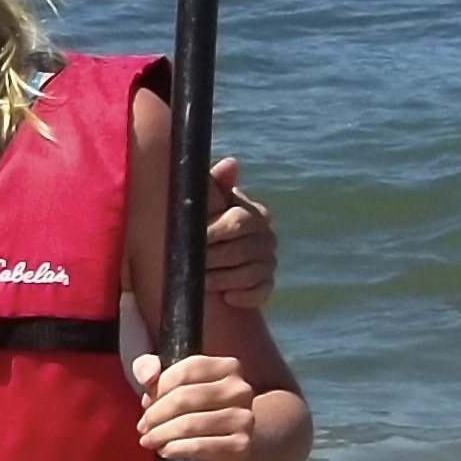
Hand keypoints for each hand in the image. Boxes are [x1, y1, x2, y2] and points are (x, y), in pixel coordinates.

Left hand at [128, 351, 259, 460]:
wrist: (230, 446)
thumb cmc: (196, 410)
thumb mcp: (172, 383)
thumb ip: (150, 368)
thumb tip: (148, 376)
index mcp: (227, 367)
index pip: (186, 370)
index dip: (159, 387)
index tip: (145, 403)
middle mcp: (240, 390)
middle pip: (185, 397)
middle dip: (156, 414)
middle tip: (142, 427)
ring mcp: (243, 418)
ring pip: (191, 423)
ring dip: (162, 434)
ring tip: (149, 440)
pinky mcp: (240, 446)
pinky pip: (200, 446)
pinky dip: (176, 449)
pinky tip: (165, 450)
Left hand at [203, 156, 274, 308]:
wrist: (193, 268)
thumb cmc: (193, 230)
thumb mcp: (198, 206)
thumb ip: (213, 185)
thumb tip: (232, 163)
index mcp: (251, 212)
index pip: (238, 221)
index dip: (213, 233)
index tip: (195, 240)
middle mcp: (265, 236)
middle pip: (242, 250)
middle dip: (213, 259)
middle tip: (193, 266)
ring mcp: (267, 262)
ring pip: (249, 273)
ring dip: (222, 280)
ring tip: (201, 282)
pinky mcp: (266, 285)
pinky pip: (260, 292)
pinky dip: (242, 296)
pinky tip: (226, 297)